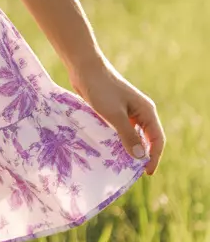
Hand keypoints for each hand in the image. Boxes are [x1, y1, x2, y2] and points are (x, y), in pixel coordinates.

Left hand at [67, 58, 164, 175]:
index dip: (154, 157)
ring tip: (121, 166)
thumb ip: (128, 135)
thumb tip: (141, 157)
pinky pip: (121, 130)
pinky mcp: (115, 111)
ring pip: (133, 135)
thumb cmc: (101, 89)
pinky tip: (110, 150)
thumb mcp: (114, 115)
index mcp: (146, 111)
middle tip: (132, 173)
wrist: (84, 68)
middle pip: (147, 139)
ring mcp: (128, 111)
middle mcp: (140, 112)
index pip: (157, 139)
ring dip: (129, 149)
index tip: (146, 173)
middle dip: (142, 155)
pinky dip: (119, 141)